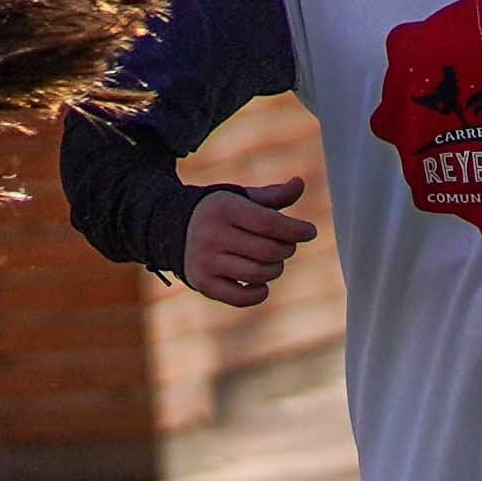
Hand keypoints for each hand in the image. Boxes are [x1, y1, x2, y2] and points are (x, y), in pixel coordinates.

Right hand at [180, 174, 317, 307]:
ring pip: (258, 274)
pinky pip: (241, 297)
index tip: (310, 232)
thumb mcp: (240, 198)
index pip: (269, 223)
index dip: (295, 230)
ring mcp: (205, 262)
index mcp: (224, 209)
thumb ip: (272, 195)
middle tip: (286, 246)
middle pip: (268, 251)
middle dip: (286, 249)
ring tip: (274, 262)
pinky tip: (260, 282)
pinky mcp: (202, 283)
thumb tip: (299, 183)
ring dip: (275, 269)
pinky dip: (258, 292)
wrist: (172, 229)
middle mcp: (212, 235)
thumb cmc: (219, 211)